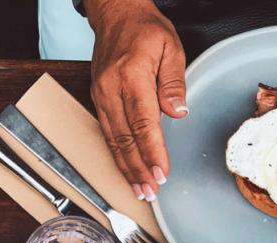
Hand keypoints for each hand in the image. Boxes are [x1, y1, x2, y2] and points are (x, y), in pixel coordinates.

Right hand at [84, 0, 186, 200]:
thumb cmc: (145, 29)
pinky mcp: (98, 101)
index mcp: (131, 75)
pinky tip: (127, 170)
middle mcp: (111, 89)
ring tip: (139, 189)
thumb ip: (174, 81)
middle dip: (138, 169)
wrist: (116, 15)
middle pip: (124, 138)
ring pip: (113, 141)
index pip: (143, 122)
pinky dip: (117, 156)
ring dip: (126, 168)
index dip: (152, 151)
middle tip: (150, 191)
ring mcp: (101, 97)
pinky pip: (107, 134)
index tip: (161, 172)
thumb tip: (178, 112)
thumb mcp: (170, 47)